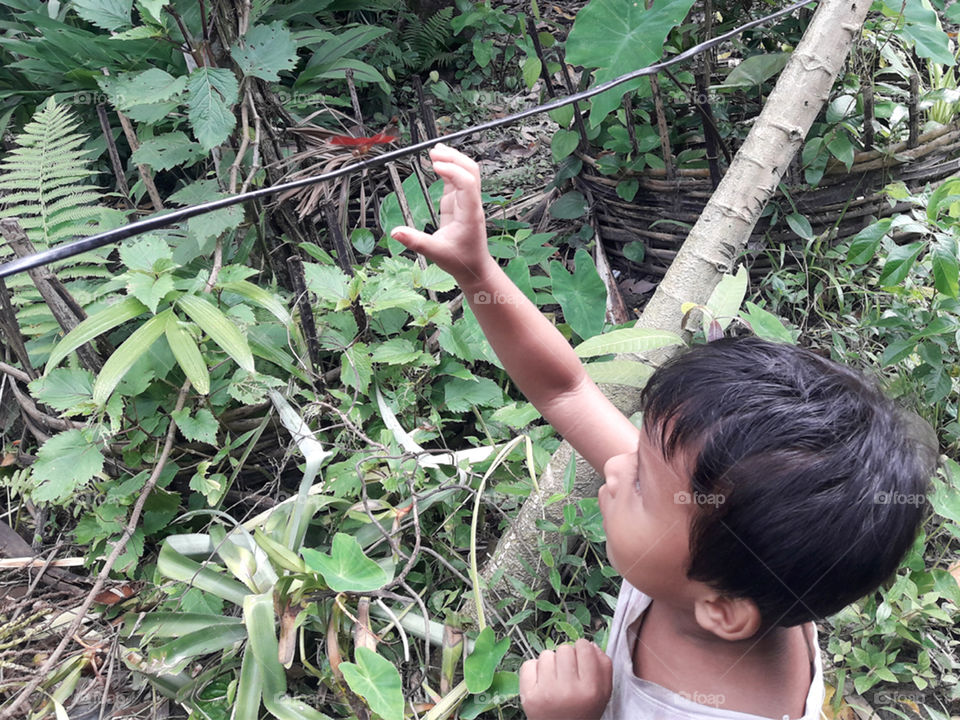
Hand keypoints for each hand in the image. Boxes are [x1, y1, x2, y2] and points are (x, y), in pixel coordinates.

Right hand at [390, 144, 492, 282]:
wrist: (474, 268)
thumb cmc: (461, 261)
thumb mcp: (436, 253)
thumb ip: (415, 241)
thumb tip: (395, 232)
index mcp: (470, 214)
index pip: (467, 183)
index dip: (453, 171)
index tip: (436, 166)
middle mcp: (471, 204)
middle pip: (471, 171)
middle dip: (454, 158)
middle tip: (434, 152)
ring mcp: (467, 202)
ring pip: (466, 173)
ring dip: (453, 160)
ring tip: (436, 152)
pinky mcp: (460, 204)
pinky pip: (457, 182)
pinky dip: (449, 170)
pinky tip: (438, 164)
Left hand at [519, 639, 612, 719]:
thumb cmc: (582, 712)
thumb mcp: (603, 693)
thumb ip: (603, 666)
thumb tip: (589, 644)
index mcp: (590, 689)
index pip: (584, 647)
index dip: (582, 650)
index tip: (580, 659)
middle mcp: (568, 690)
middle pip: (564, 648)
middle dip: (566, 658)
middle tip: (567, 674)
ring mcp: (547, 692)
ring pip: (546, 654)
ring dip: (550, 664)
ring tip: (555, 680)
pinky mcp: (529, 695)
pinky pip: (528, 664)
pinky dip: (534, 671)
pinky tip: (542, 683)